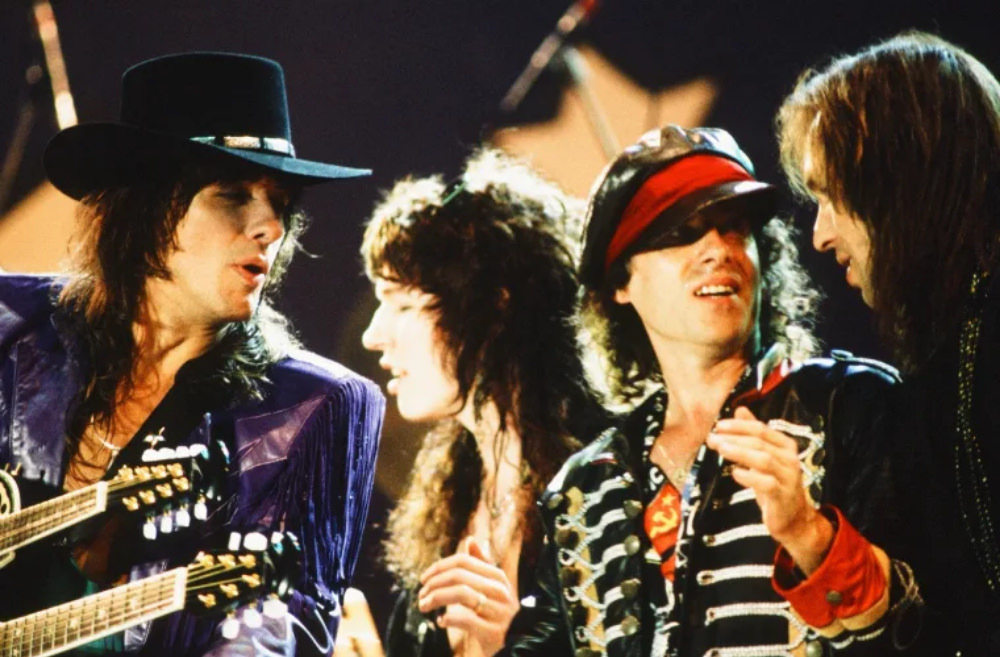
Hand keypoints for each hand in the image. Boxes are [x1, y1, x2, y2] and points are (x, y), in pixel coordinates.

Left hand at [417, 537, 519, 655]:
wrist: (517, 643)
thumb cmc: (497, 612)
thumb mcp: (492, 587)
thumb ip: (480, 565)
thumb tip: (470, 540)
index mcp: (497, 576)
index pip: (463, 561)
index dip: (439, 567)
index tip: (424, 578)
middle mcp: (500, 590)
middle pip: (459, 576)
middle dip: (434, 584)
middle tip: (421, 595)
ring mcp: (498, 611)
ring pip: (461, 594)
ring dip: (436, 598)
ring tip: (424, 606)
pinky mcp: (494, 632)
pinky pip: (466, 619)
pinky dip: (448, 619)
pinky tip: (441, 621)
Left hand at [707, 407, 833, 573]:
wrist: (793, 518)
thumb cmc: (775, 484)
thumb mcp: (764, 456)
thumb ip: (753, 434)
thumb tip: (740, 409)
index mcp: (785, 446)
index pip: (761, 429)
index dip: (739, 426)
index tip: (718, 425)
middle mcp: (790, 459)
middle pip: (760, 443)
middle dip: (734, 438)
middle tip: (713, 438)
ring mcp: (788, 478)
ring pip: (764, 460)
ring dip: (740, 453)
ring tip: (720, 449)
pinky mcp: (782, 496)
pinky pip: (766, 483)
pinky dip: (749, 476)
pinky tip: (735, 473)